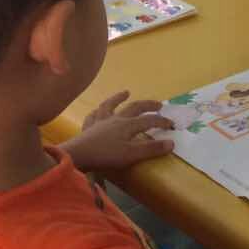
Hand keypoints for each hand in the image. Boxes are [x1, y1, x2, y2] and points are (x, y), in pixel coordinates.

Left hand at [60, 91, 174, 172]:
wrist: (77, 155)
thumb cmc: (106, 155)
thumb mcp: (132, 155)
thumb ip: (151, 149)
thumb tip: (172, 142)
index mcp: (128, 125)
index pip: (150, 120)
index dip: (162, 121)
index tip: (172, 124)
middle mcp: (116, 119)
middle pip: (134, 107)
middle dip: (148, 105)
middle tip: (158, 104)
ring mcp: (100, 122)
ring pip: (111, 105)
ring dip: (119, 98)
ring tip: (126, 92)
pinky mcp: (88, 128)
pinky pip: (93, 116)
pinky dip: (97, 111)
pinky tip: (98, 110)